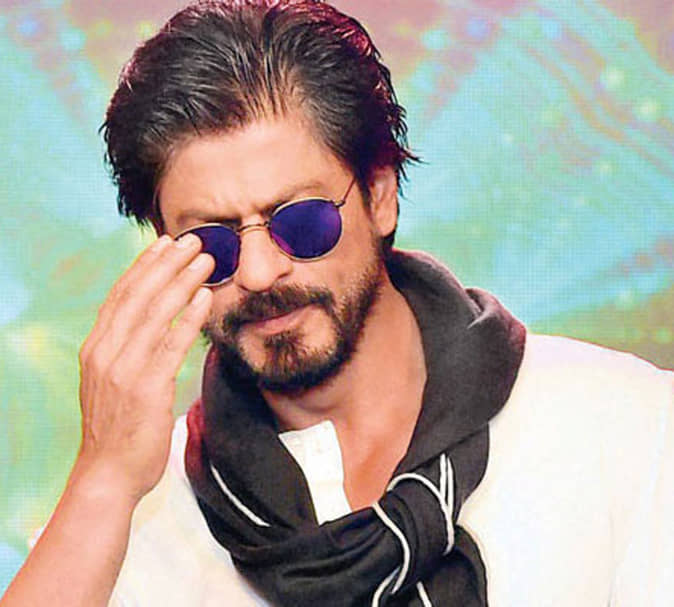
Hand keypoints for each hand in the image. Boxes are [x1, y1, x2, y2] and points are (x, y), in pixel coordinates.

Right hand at [74, 233, 213, 503]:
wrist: (107, 474)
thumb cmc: (115, 429)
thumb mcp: (111, 381)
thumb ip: (125, 351)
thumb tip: (150, 324)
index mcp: (96, 348)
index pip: (121, 295)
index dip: (144, 266)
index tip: (164, 244)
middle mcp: (106, 352)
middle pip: (138, 296)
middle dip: (167, 264)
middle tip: (192, 241)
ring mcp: (124, 370)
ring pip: (155, 314)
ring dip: (182, 282)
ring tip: (206, 260)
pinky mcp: (146, 389)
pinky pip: (170, 345)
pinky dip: (188, 318)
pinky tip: (205, 299)